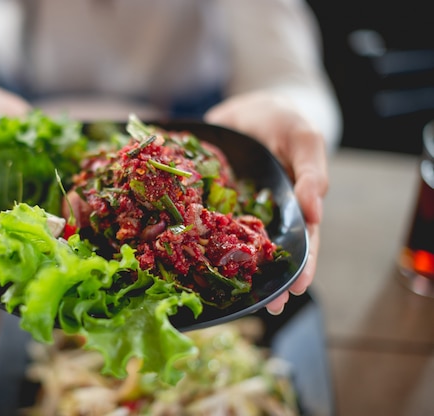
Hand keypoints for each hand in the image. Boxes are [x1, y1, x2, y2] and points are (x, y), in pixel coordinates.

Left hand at [205, 91, 327, 314]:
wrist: (247, 108)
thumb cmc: (283, 122)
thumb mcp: (303, 139)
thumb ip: (311, 172)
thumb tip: (315, 211)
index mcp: (291, 207)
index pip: (302, 243)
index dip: (302, 267)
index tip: (296, 291)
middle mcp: (263, 215)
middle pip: (268, 253)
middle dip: (269, 280)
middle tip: (265, 307)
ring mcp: (233, 212)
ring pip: (233, 245)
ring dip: (231, 269)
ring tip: (228, 297)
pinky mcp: (207, 203)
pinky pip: (203, 224)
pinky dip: (197, 240)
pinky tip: (187, 258)